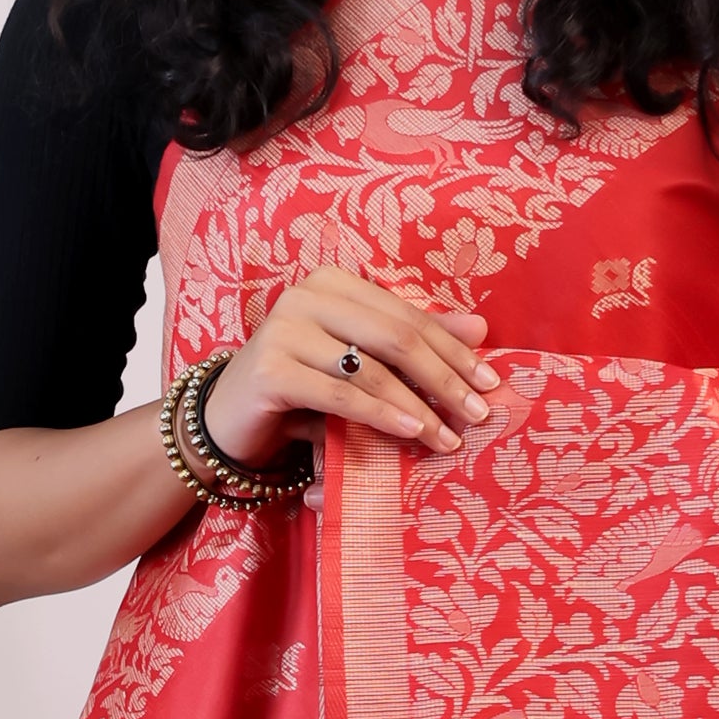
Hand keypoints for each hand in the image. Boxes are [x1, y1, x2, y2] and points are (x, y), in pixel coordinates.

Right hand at [204, 266, 492, 465]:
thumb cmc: (301, 388)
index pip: (408, 315)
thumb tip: (480, 330)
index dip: (453, 349)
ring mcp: (285, 329)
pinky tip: (411, 432)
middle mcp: (307, 295)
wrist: (228, 419)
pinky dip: (381, 415)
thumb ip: (413, 342)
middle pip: (396, 336)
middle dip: (444, 377)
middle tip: (479, 413)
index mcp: (334, 282)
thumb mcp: (360, 361)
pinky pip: (341, 394)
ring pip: (372, 368)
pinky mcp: (271, 370)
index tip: (490, 382)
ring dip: (418, 406)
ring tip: (449, 437)